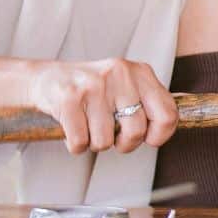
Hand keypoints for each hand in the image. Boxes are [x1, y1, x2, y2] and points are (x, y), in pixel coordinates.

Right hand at [22, 58, 176, 155]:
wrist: (46, 78)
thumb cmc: (92, 89)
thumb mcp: (126, 85)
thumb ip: (149, 101)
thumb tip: (171, 124)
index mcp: (140, 72)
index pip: (167, 113)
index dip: (160, 135)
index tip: (148, 140)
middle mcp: (120, 74)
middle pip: (136, 131)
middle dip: (125, 145)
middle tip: (114, 139)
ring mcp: (93, 85)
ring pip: (105, 140)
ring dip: (96, 144)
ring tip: (90, 128)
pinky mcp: (68, 98)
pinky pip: (80, 142)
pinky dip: (76, 145)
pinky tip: (73, 130)